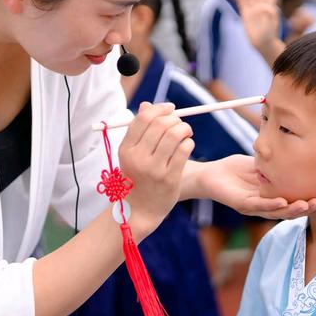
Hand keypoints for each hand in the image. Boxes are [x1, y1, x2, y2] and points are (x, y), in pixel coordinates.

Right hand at [118, 102, 194, 233]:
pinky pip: (184, 150)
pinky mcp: (170, 178)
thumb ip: (139, 130)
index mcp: (126, 149)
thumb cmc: (137, 178)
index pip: (143, 118)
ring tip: (186, 133)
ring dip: (185, 129)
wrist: (139, 210)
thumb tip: (147, 105)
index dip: (160, 108)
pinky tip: (187, 145)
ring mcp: (154, 169)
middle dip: (175, 119)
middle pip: (161, 124)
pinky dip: (189, 142)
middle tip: (180, 123)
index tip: (170, 108)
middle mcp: (138, 158)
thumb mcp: (131, 155)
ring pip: (175, 134)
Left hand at [201, 155, 315, 218]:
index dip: (309, 204)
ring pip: (275, 211)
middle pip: (288, 211)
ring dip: (292, 210)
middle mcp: (264, 206)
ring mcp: (253, 207)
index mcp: (271, 197)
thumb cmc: (236, 170)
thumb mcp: (262, 165)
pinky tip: (283, 202)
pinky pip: (257, 206)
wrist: (211, 174)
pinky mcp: (240, 204)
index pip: (293, 203)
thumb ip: (278, 165)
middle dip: (306, 209)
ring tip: (308, 205)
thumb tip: (298, 154)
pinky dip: (271, 204)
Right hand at [237, 0, 280, 57]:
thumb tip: (269, 8)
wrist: (263, 44)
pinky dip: (241, 0)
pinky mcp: (246, 16)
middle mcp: (262, 7)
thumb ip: (270, 15)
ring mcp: (253, 11)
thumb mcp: (271, 24)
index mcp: (270, 7)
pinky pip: (243, 5)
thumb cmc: (269, 34)